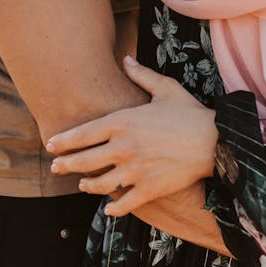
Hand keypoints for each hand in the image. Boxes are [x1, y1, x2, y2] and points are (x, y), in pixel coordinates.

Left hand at [46, 56, 218, 215]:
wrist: (214, 141)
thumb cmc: (189, 113)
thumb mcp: (164, 88)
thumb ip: (140, 75)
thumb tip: (125, 59)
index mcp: (123, 122)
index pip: (83, 134)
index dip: (64, 141)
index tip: (51, 144)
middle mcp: (123, 148)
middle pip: (84, 161)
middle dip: (66, 165)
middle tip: (56, 168)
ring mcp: (134, 171)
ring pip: (100, 184)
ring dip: (87, 186)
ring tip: (81, 185)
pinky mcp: (148, 189)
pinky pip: (123, 203)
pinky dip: (113, 207)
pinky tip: (108, 207)